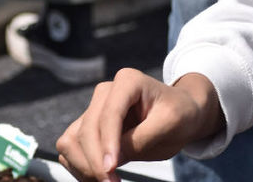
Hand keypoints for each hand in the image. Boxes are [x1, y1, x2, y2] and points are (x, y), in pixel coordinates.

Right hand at [56, 68, 223, 181]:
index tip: (111, 169)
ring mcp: (94, 109)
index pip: (110, 114)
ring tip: (107, 181)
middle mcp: (106, 92)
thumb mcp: (170, 125)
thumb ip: (141, 140)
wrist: (181, 114)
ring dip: (84, 165)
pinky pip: (70, 148)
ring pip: (71, 140)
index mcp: (129, 81)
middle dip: (96, 161)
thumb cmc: (179, 114)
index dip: (108, 143)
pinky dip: (79, 166)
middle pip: (87, 130)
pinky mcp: (87, 126)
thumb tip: (110, 162)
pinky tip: (99, 176)